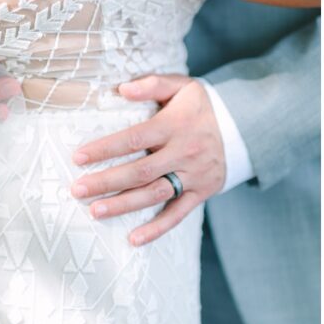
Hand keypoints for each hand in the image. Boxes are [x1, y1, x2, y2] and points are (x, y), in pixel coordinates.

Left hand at [70, 75, 225, 246]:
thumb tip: (122, 89)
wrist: (245, 126)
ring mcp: (194, 176)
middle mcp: (184, 153)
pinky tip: (134, 239)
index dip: (105, 149)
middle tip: (77, 190)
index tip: (78, 157)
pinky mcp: (202, 193)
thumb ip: (152, 84)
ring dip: (124, 205)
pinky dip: (157, 229)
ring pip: (155, 194)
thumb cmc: (200, 105)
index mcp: (175, 125)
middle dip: (106, 182)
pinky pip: (178, 214)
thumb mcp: (181, 85)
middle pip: (140, 171)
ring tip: (95, 211)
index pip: (134, 139)